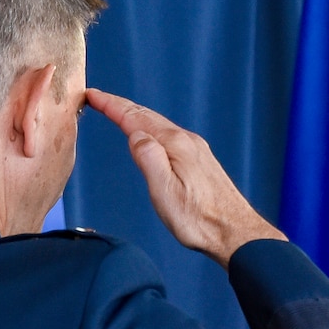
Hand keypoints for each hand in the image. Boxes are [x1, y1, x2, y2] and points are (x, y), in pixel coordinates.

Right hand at [88, 89, 284, 265]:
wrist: (235, 233)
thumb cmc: (199, 220)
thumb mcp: (164, 191)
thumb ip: (148, 158)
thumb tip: (135, 134)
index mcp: (175, 145)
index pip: (135, 118)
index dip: (112, 106)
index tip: (93, 95)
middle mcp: (188, 141)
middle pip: (148, 117)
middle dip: (122, 106)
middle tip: (100, 98)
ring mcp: (197, 150)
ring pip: (160, 125)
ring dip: (137, 116)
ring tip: (119, 111)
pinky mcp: (201, 162)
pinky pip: (170, 136)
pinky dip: (152, 129)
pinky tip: (150, 136)